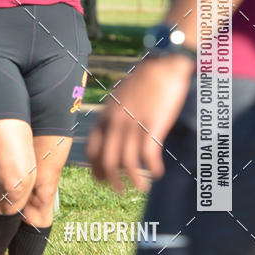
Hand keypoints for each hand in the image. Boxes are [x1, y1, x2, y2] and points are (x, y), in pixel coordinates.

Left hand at [86, 55, 193, 192]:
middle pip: (107, 162)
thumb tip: (115, 134)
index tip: (102, 180)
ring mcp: (133, 125)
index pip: (92, 151)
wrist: (163, 63)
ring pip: (127, 163)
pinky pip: (148, 156)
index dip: (95, 170)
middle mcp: (115, 123)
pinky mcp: (152, 126)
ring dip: (134, 180)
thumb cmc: (144, 79)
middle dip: (112, 181)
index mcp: (105, 117)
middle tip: (120, 190)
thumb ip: (114, 116)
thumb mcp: (119, 98)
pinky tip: (158, 173)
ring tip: (141, 187)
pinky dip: (152, 169)